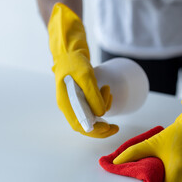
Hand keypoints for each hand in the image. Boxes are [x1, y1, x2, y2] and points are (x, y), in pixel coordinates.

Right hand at [48, 3, 117, 137]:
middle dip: (101, 126)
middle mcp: (69, 106)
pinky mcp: (80, 96)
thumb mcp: (86, 76)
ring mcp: (74, 101)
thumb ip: (92, 96)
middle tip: (115, 126)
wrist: (69, 50)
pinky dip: (101, 101)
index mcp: (66, 103)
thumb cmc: (74, 61)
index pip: (79, 125)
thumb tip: (101, 114)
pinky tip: (106, 90)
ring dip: (103, 107)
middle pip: (86, 124)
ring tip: (108, 90)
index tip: (109, 128)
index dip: (95, 131)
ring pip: (91, 115)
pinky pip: (92, 106)